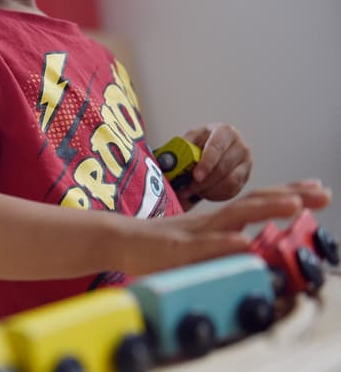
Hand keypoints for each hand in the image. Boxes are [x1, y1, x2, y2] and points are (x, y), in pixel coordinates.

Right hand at [119, 180, 331, 275]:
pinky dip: (225, 243)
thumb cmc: (159, 246)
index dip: (288, 194)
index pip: (258, 202)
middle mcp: (211, 222)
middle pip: (254, 202)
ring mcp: (194, 233)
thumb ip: (225, 241)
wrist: (118, 241)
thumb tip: (256, 246)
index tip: (318, 188)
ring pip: (233, 217)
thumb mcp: (200, 242)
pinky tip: (244, 242)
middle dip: (291, 196)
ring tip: (295, 205)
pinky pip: (203, 246)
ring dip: (265, 209)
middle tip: (323, 192)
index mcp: (218, 220)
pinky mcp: (176, 249)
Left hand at [179, 123, 251, 208]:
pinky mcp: (246, 176)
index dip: (206, 163)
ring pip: (229, 182)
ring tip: (193, 190)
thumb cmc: (199, 145)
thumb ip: (180, 148)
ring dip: (208, 190)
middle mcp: (239, 145)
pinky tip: (205, 192)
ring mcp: (246, 162)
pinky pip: (232, 191)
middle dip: (202, 182)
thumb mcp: (189, 140)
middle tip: (186, 190)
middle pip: (222, 168)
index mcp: (224, 131)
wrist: (211, 149)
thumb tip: (168, 161)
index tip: (196, 176)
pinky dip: (216, 195)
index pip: (216, 147)